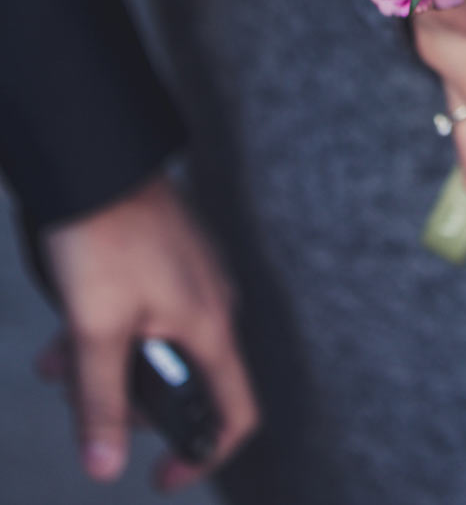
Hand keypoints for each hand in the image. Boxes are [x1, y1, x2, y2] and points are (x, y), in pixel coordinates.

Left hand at [37, 175, 259, 490]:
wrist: (100, 161)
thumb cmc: (106, 231)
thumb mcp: (95, 329)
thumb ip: (101, 403)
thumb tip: (105, 464)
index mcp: (209, 324)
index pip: (236, 410)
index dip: (204, 454)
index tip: (165, 474)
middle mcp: (213, 300)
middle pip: (185, 381)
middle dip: (129, 403)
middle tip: (83, 399)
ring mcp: (194, 275)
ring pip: (159, 344)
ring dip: (108, 364)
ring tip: (60, 362)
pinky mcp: (172, 257)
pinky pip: (151, 311)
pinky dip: (111, 329)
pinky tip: (69, 325)